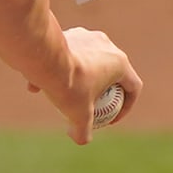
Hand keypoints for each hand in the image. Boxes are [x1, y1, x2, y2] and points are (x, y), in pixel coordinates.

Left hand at [25, 27, 143, 144]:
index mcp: (120, 63)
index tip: (110, 118)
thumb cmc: (68, 84)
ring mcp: (90, 36)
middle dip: (102, 91)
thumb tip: (82, 139)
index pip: (133, 87)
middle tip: (89, 105)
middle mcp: (109, 46)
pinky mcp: (71, 33)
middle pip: (112, 72)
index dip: (126, 107)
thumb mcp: (78, 114)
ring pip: (90, 62)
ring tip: (62, 93)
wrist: (43, 58)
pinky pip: (71, 54)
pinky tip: (38, 84)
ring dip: (80, 78)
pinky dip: (61, 68)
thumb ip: (83, 129)